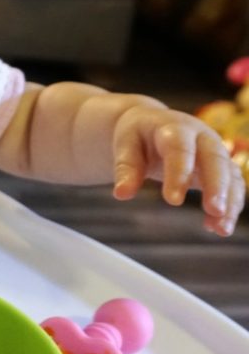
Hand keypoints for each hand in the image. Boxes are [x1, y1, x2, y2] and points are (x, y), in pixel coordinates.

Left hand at [112, 106, 244, 235]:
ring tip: (221, 229)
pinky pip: (232, 186)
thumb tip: (121, 194)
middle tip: (215, 211)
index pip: (179, 148)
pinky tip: (218, 227)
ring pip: (229, 174)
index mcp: (174, 128)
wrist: (152, 124)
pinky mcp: (221, 167)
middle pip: (214, 159)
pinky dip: (230, 205)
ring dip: (229, 201)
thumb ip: (125, 168)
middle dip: (217, 186)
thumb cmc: (138, 135)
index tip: (172, 201)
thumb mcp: (125, 145)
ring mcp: (214, 151)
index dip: (179, 173)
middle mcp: (201, 137)